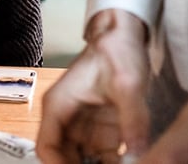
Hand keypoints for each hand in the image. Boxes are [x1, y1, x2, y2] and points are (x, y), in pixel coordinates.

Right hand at [37, 9, 150, 163]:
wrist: (124, 36)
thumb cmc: (116, 52)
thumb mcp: (127, 84)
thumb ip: (133, 119)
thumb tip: (139, 153)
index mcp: (59, 106)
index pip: (47, 147)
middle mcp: (67, 119)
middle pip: (63, 158)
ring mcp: (83, 126)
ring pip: (82, 161)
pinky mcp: (101, 130)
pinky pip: (103, 158)